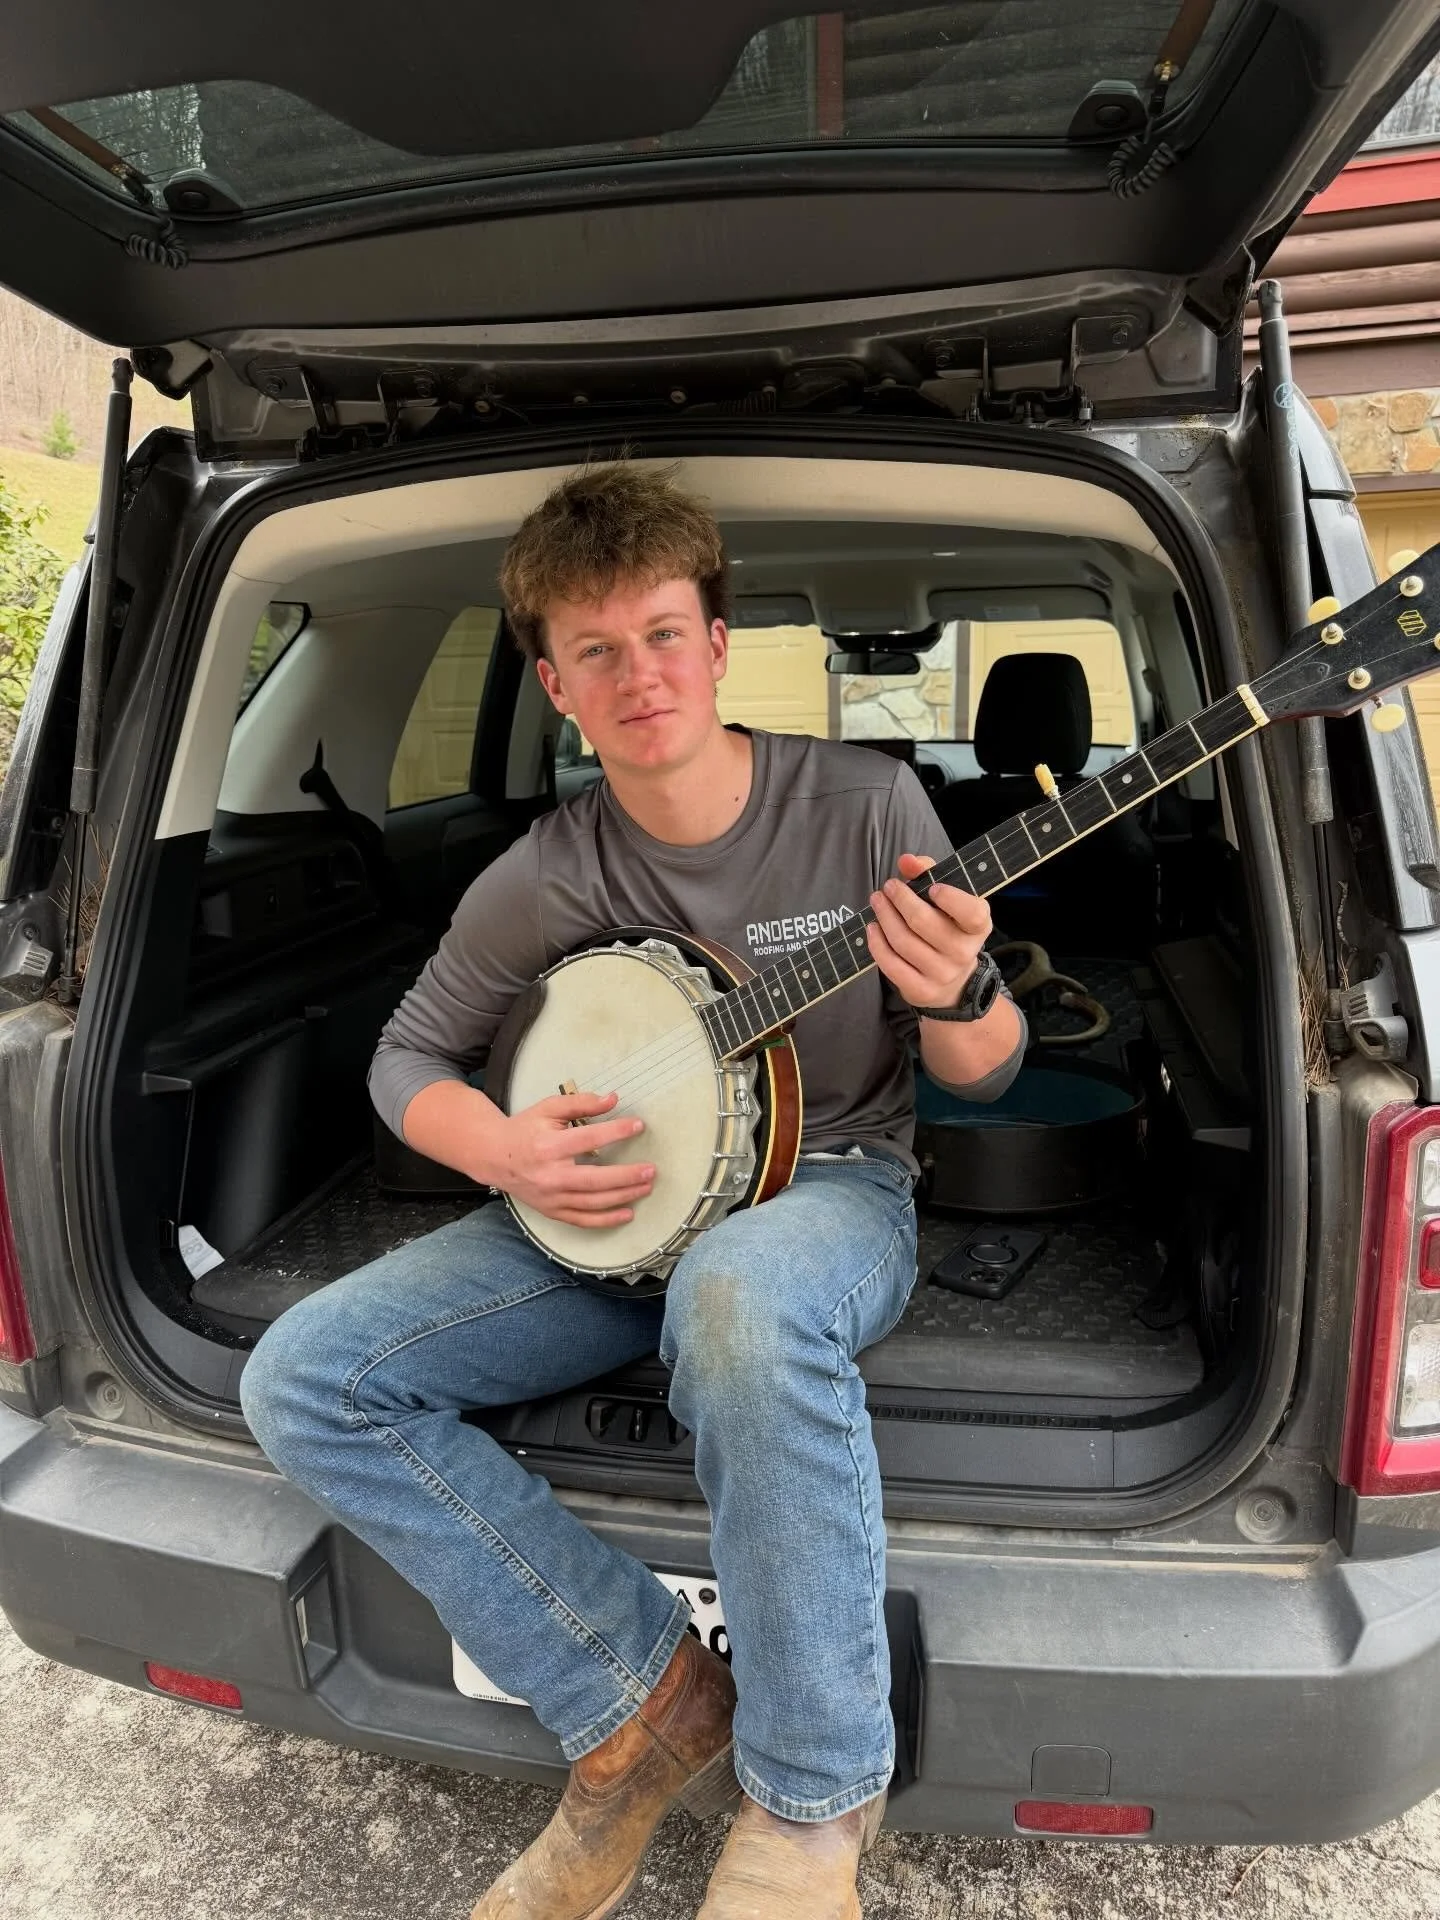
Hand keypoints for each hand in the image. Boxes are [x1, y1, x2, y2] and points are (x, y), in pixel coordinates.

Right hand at [490, 1090, 654, 1228]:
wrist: (495, 1157)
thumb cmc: (525, 1129)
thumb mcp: (548, 1108)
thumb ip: (581, 1103)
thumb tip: (612, 1099)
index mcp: (549, 1146)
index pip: (589, 1138)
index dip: (616, 1131)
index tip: (638, 1125)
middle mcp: (551, 1176)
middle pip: (595, 1179)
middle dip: (626, 1176)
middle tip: (651, 1170)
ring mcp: (552, 1198)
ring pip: (593, 1203)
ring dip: (623, 1197)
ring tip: (646, 1187)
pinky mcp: (552, 1211)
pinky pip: (583, 1220)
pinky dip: (607, 1220)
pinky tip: (628, 1214)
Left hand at [867, 852, 993, 1009]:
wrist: (953, 981)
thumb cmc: (947, 927)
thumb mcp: (948, 899)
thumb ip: (929, 872)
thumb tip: (906, 860)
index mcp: (977, 927)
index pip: (971, 913)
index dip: (951, 899)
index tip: (932, 887)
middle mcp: (963, 952)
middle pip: (923, 922)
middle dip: (900, 900)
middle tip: (888, 886)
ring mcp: (942, 974)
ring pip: (903, 942)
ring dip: (884, 917)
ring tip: (877, 902)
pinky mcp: (921, 990)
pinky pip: (892, 966)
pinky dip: (877, 944)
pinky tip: (872, 928)